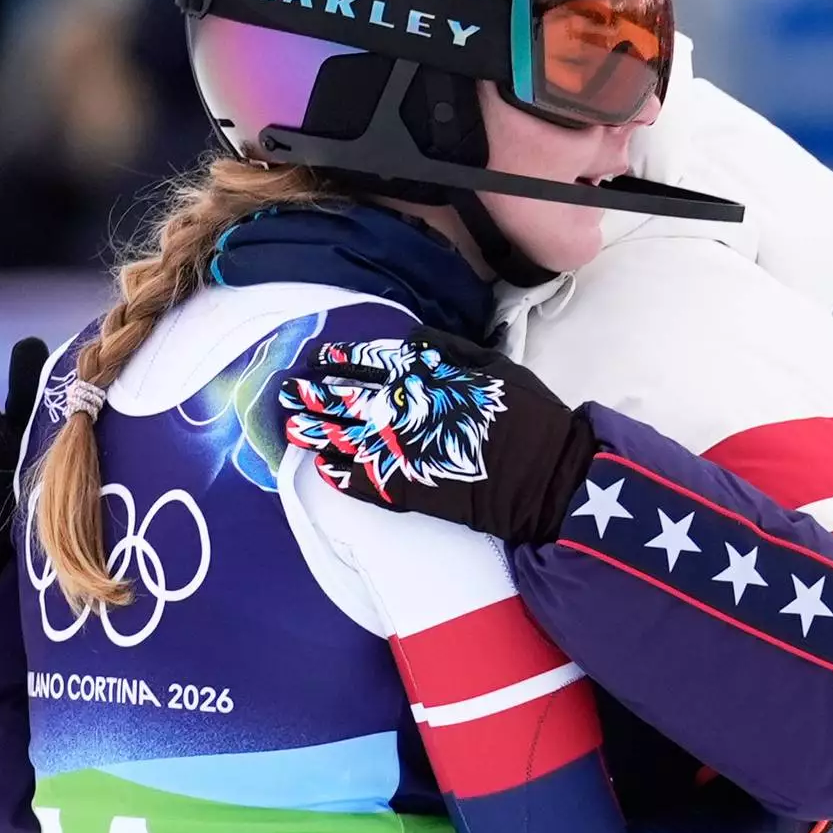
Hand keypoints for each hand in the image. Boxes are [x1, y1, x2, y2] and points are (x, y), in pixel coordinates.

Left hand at [278, 329, 596, 543]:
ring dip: (314, 432)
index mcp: (422, 374)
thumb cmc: (528, 414)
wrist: (545, 474)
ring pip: (342, 438)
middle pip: (344, 398)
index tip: (320, 358)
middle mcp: (402, 408)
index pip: (368, 360)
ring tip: (290, 428)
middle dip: (312, 394)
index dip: (340, 359)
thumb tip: (411, 344)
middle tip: (287, 392)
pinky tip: (320, 468)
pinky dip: (337, 475)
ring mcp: (399, 450)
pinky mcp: (405, 488)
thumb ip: (445, 351)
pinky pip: (360, 481)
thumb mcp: (491, 364)